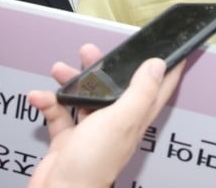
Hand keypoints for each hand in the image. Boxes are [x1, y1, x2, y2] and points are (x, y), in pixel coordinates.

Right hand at [28, 44, 184, 187]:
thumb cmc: (92, 164)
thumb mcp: (120, 120)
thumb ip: (140, 92)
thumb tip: (157, 66)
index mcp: (134, 119)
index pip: (158, 90)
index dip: (168, 69)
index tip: (174, 51)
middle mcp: (115, 124)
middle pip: (115, 88)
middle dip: (103, 67)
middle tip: (90, 51)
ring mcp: (91, 132)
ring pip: (86, 98)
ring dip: (72, 82)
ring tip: (60, 70)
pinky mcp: (69, 140)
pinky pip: (59, 114)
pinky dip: (49, 103)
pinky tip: (41, 97)